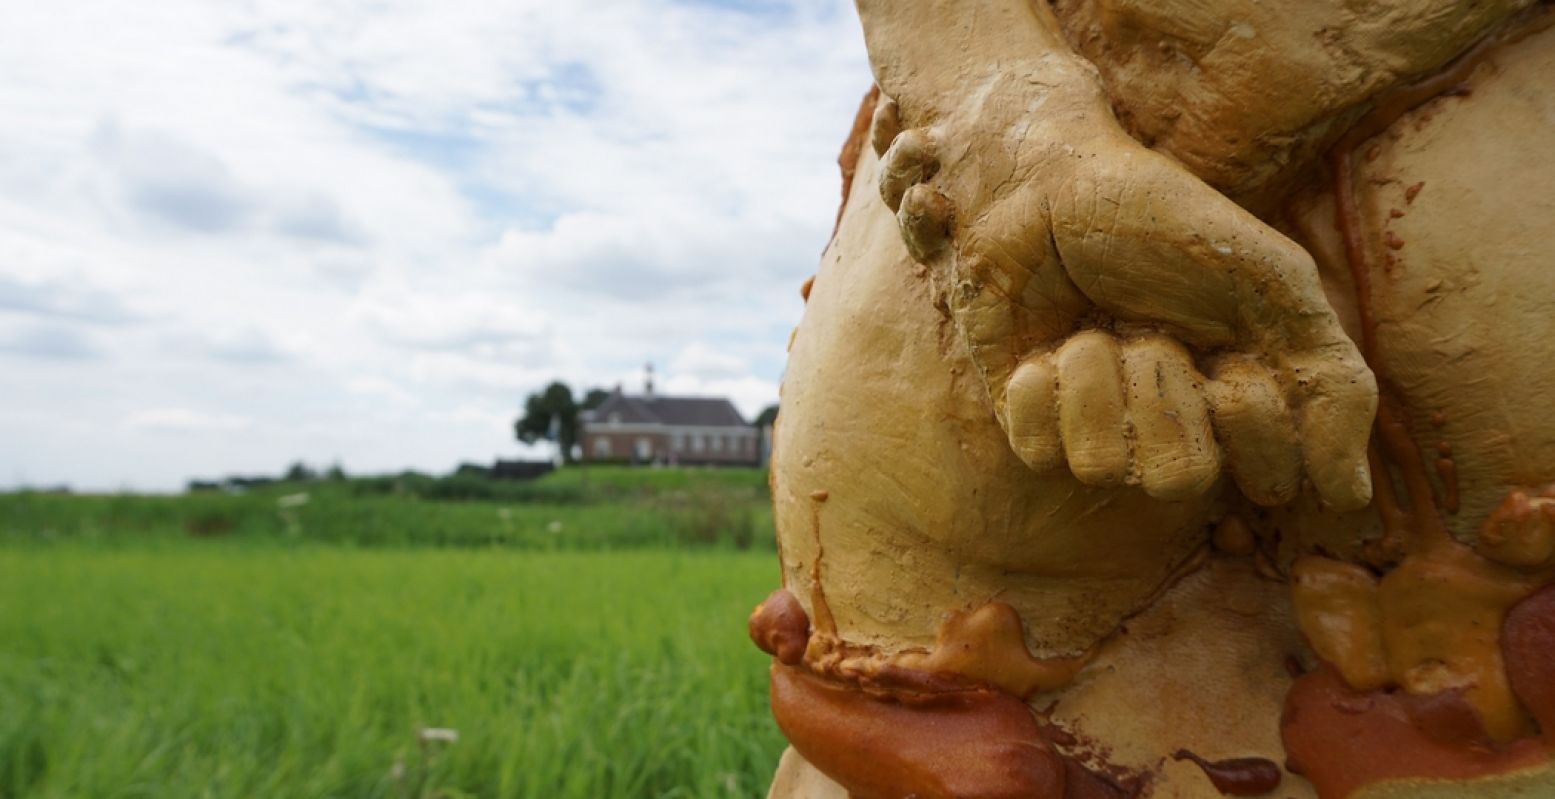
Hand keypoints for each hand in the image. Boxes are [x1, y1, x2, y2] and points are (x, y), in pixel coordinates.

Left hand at [858, 0, 1375, 509]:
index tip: (1235, 358)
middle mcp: (1169, 435)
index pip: (1266, 482)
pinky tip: (1044, 349)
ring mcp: (1094, 433)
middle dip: (1164, 390)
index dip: (1251, 417)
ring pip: (1103, 468)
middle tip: (1150, 331)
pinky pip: (1040, 454)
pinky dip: (1044, 389)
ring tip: (1093, 328)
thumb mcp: (1273, 283)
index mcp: (1239, 411)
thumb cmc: (1164, 224)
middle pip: (1180, 482)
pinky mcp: (1028, 425)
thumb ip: (1330, 383)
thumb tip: (1350, 498)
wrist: (1048, 183)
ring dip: (1099, 378)